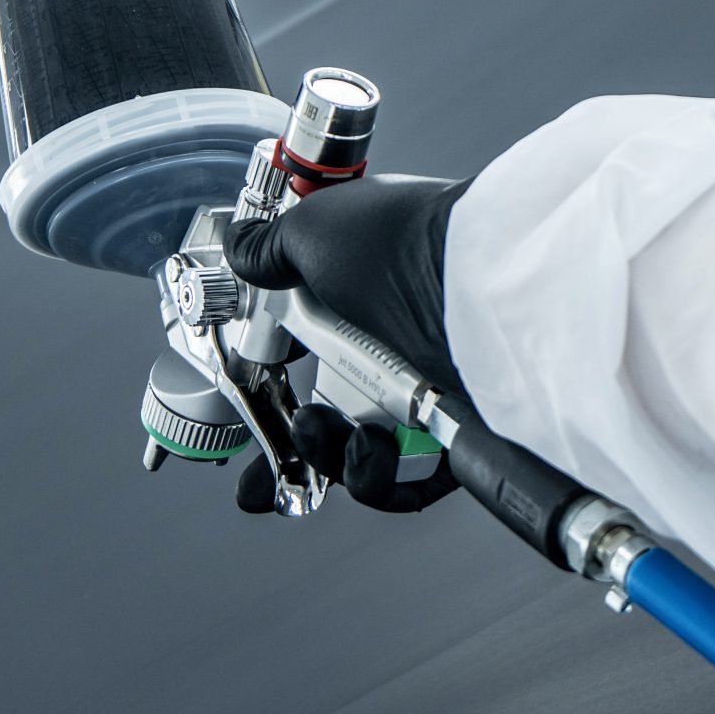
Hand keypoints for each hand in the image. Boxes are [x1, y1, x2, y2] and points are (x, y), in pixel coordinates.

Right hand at [226, 173, 470, 512]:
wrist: (472, 281)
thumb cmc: (401, 245)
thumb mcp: (313, 231)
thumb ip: (270, 249)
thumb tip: (242, 250)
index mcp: (362, 299)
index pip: (314, 348)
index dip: (277, 382)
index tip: (251, 401)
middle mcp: (396, 346)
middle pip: (336, 416)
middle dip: (297, 444)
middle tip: (281, 443)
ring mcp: (426, 392)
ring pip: (364, 457)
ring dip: (331, 458)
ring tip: (324, 430)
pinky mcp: (456, 435)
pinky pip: (410, 482)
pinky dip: (380, 480)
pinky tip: (371, 450)